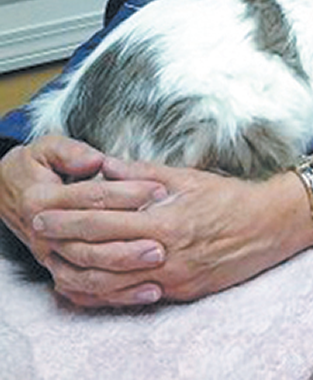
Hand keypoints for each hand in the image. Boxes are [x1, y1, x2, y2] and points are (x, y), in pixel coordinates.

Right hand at [0, 136, 167, 285]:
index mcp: (44, 200)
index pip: (93, 197)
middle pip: (93, 241)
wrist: (5, 192)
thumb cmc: (35, 165)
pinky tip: (147, 291)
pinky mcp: (58, 271)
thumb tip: (98, 160)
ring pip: (89, 273)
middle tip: (166, 237)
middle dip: (131, 239)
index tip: (159, 190)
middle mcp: (45, 235)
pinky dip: (116, 295)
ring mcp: (50, 257)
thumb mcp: (46, 147)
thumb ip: (71, 152)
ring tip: (159, 263)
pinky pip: (87, 291)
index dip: (128, 192)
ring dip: (125, 272)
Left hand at [32, 157, 312, 308]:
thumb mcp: (187, 177)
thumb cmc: (230, 197)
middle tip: (39, 229)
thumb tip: (107, 167)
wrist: (270, 227)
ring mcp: (171, 278)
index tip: (45, 210)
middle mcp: (164, 254)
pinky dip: (105, 293)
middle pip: (101, 251)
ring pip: (111, 282)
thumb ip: (144, 175)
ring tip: (55, 257)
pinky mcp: (179, 293)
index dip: (71, 215)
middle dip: (65, 240)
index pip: (105, 219)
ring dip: (78, 270)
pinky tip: (86, 285)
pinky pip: (133, 297)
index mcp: (165, 220)